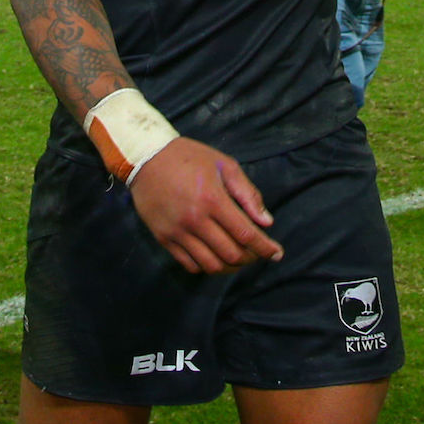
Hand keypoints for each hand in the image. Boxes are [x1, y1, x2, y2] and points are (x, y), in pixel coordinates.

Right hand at [128, 139, 282, 274]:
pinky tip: (215, 257)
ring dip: (231, 267)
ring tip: (238, 258)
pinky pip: (190, 264)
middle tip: (257, 252)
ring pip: (211, 265)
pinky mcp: (164, 238)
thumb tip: (266, 222)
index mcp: (212, 199)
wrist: (146, 157)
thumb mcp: (224, 165)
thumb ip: (248, 194)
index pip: (246, 234)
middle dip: (251, 258)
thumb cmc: (189, 157)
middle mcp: (195, 220)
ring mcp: (177, 232)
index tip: (277, 253)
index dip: (265, 248)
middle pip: (231, 254)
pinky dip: (207, 267)